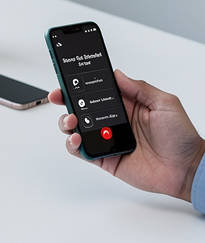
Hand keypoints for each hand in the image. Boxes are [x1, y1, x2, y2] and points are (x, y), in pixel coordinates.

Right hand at [51, 71, 204, 201]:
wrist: (185, 169)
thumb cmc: (181, 137)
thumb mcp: (165, 103)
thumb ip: (140, 88)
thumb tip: (118, 74)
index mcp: (128, 105)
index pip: (98, 90)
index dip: (82, 84)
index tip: (69, 77)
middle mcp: (115, 121)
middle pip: (82, 107)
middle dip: (66, 100)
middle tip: (58, 96)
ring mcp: (107, 139)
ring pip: (77, 128)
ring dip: (67, 122)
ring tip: (71, 121)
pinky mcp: (104, 158)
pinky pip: (81, 151)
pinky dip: (73, 145)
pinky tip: (77, 139)